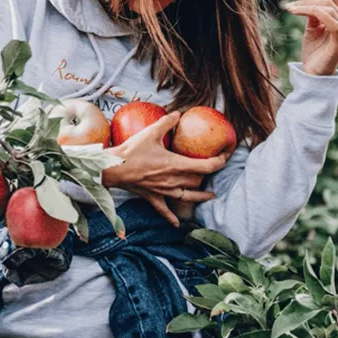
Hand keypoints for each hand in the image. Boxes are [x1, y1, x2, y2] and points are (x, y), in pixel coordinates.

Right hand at [101, 111, 226, 226]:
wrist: (112, 168)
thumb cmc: (131, 151)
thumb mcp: (150, 132)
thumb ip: (167, 122)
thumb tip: (179, 113)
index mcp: (176, 164)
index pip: (206, 166)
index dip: (220, 161)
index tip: (225, 155)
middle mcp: (173, 180)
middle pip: (199, 181)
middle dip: (209, 174)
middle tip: (214, 167)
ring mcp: (163, 191)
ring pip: (188, 197)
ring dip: (201, 196)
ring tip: (210, 195)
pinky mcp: (152, 197)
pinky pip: (165, 211)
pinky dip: (172, 218)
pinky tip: (177, 224)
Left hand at [284, 0, 337, 75]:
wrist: (313, 74)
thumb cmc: (313, 52)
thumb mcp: (311, 28)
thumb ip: (313, 13)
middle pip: (331, 0)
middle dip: (307, 0)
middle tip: (289, 6)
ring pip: (329, 9)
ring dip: (306, 7)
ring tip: (290, 10)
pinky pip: (334, 24)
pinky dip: (318, 14)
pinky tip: (301, 13)